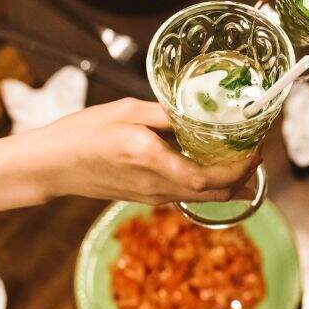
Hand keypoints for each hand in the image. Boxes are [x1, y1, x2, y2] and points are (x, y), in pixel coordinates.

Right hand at [27, 98, 260, 205]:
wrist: (52, 165)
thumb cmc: (83, 132)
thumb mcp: (127, 111)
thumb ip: (166, 114)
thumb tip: (201, 114)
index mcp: (149, 159)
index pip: (207, 178)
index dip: (238, 169)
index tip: (255, 150)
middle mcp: (154, 184)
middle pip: (213, 194)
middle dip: (243, 179)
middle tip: (257, 155)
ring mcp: (151, 195)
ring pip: (202, 198)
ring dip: (228, 184)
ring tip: (243, 161)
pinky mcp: (146, 198)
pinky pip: (186, 195)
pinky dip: (208, 186)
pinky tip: (214, 169)